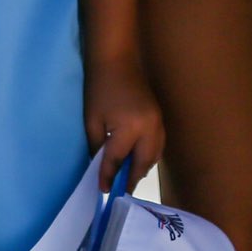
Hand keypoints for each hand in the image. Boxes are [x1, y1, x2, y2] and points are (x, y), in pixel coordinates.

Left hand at [84, 55, 163, 189]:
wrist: (117, 58)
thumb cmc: (100, 88)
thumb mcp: (93, 120)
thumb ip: (98, 147)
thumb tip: (101, 168)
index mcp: (130, 128)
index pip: (118, 160)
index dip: (109, 176)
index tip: (103, 191)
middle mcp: (149, 128)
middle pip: (142, 162)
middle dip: (131, 178)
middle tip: (120, 192)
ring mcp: (158, 122)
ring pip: (154, 155)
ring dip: (141, 167)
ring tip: (127, 178)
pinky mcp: (159, 117)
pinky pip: (158, 144)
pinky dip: (148, 155)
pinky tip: (137, 159)